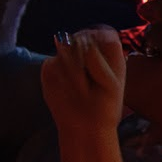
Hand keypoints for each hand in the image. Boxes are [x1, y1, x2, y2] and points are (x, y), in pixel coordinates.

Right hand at [41, 26, 127, 144]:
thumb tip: (69, 40)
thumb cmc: (104, 106)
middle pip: (82, 38)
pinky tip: (67, 90)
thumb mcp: (110, 83)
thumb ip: (95, 58)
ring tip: (80, 89)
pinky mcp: (51, 67)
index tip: (99, 69)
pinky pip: (52, 64)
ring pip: (64, 49)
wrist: (84, 127)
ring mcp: (68, 57)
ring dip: (72, 71)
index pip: (104, 34)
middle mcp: (87, 50)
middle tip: (89, 83)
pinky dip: (60, 78)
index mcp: (109, 52)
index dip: (100, 49)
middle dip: (84, 60)